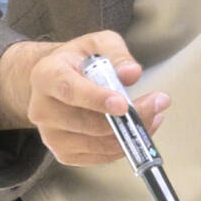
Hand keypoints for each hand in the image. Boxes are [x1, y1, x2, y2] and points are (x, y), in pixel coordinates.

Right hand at [0, 33, 164, 155]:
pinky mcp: (65, 154)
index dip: (97, 99)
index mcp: (46, 76)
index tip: (123, 104)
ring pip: (98, 143)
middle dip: (128, 117)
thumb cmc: (76, 62)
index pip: (70, 90)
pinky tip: (137, 128)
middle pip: (87, 123)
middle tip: (157, 103)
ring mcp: (52, 136)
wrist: (54, 83)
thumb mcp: (96, 44)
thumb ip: (116, 53)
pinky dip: (124, 145)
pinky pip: (101, 156)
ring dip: (132, 132)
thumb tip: (131, 72)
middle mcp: (42, 109)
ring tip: (154, 113)